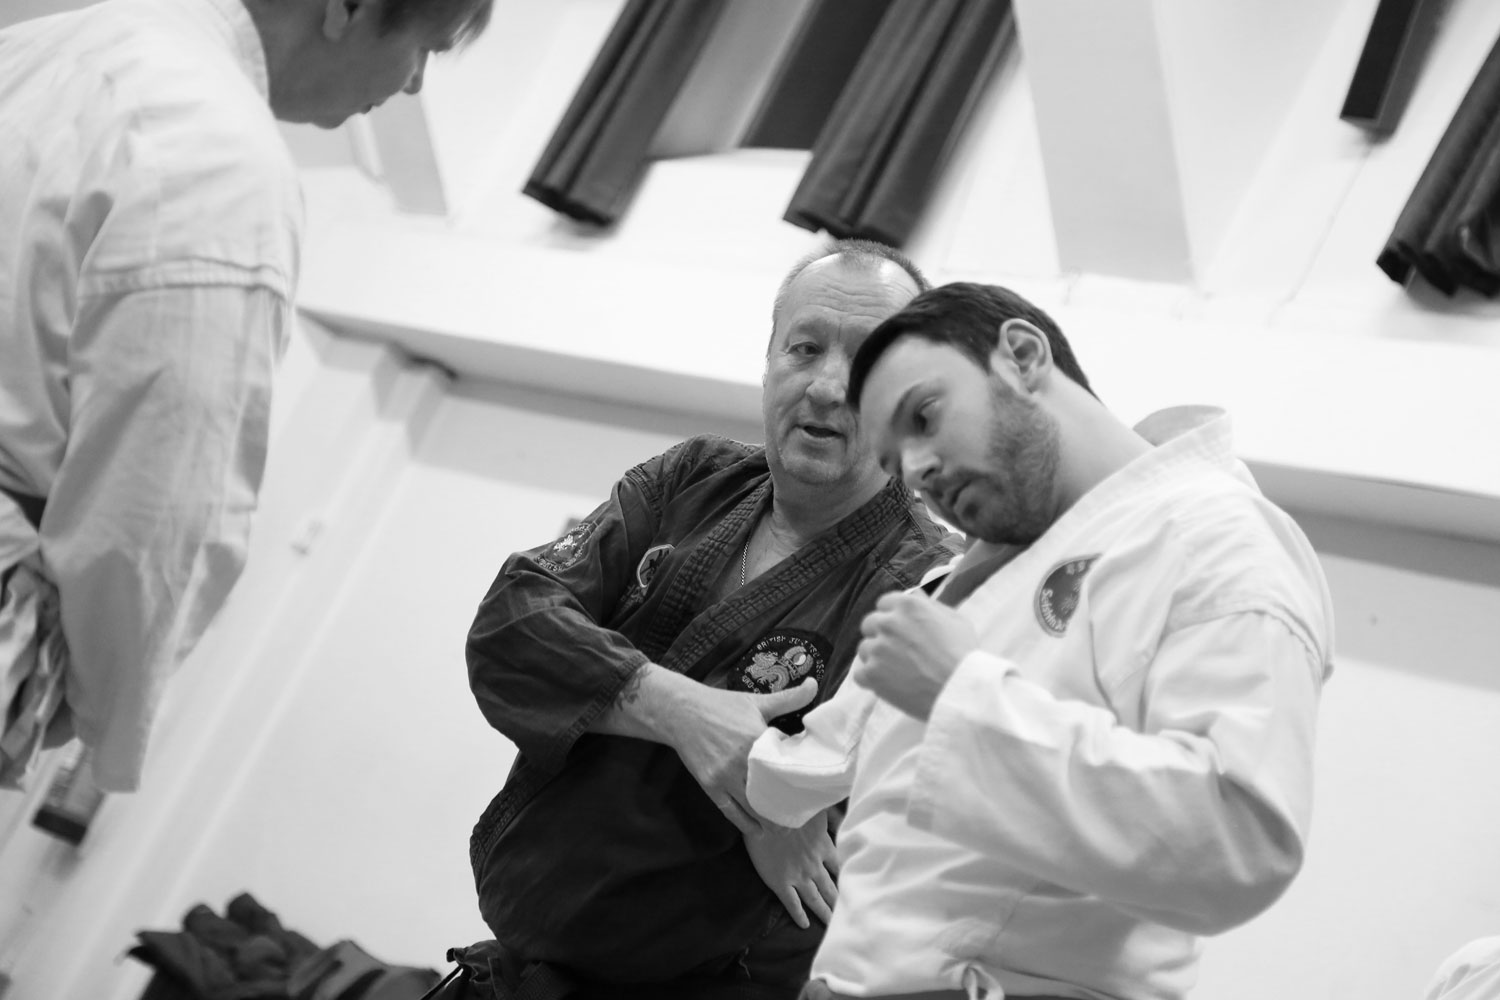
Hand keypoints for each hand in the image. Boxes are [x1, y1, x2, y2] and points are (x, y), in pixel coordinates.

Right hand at [665, 676, 818, 834]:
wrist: (682, 711)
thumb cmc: (722, 705)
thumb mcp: (756, 701)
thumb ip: (788, 698)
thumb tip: (814, 684)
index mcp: (756, 739)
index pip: (784, 767)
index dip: (798, 781)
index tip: (812, 792)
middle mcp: (741, 761)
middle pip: (769, 792)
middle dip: (785, 807)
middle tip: (802, 818)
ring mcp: (724, 775)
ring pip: (751, 805)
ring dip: (767, 819)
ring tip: (784, 829)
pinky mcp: (710, 784)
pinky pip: (729, 809)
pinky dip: (744, 822)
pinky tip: (757, 830)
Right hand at [744, 809, 838, 928]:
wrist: (766, 815)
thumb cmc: (789, 805)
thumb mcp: (816, 806)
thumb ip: (829, 811)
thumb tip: (839, 807)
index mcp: (823, 846)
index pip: (840, 866)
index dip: (848, 876)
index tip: (856, 885)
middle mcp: (814, 865)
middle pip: (831, 888)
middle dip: (839, 901)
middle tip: (848, 914)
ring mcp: (798, 876)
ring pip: (815, 899)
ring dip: (824, 912)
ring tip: (831, 924)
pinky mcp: (780, 883)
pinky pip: (792, 904)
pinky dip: (799, 915)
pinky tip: (804, 925)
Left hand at [852, 591, 978, 720]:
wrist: (961, 690)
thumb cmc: (963, 655)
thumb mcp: (954, 620)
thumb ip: (929, 605)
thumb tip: (915, 593)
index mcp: (907, 605)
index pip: (884, 604)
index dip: (892, 617)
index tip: (900, 630)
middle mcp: (888, 623)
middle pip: (870, 624)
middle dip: (880, 635)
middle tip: (898, 651)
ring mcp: (877, 649)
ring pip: (864, 649)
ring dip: (876, 658)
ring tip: (898, 671)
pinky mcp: (871, 674)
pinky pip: (860, 674)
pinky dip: (872, 680)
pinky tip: (890, 684)